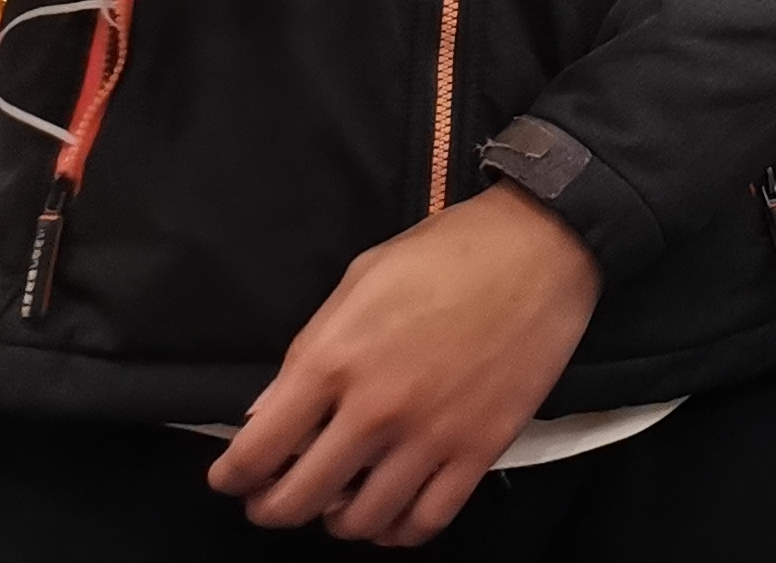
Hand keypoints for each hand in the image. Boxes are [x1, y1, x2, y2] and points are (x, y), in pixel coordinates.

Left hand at [207, 184, 600, 543]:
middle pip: (296, 502)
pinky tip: (393, 510)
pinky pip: (426, 521)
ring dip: (338, 519)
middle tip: (279, 496)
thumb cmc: (447, 251)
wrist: (543, 244)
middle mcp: (375, 408)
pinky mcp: (480, 448)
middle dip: (273, 508)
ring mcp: (431, 434)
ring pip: (359, 522)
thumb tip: (268, 415)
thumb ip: (309, 348)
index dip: (232, 478)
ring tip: (343, 499)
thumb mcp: (360, 280)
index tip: (235, 478)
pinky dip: (399, 529)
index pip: (254, 454)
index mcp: (334, 360)